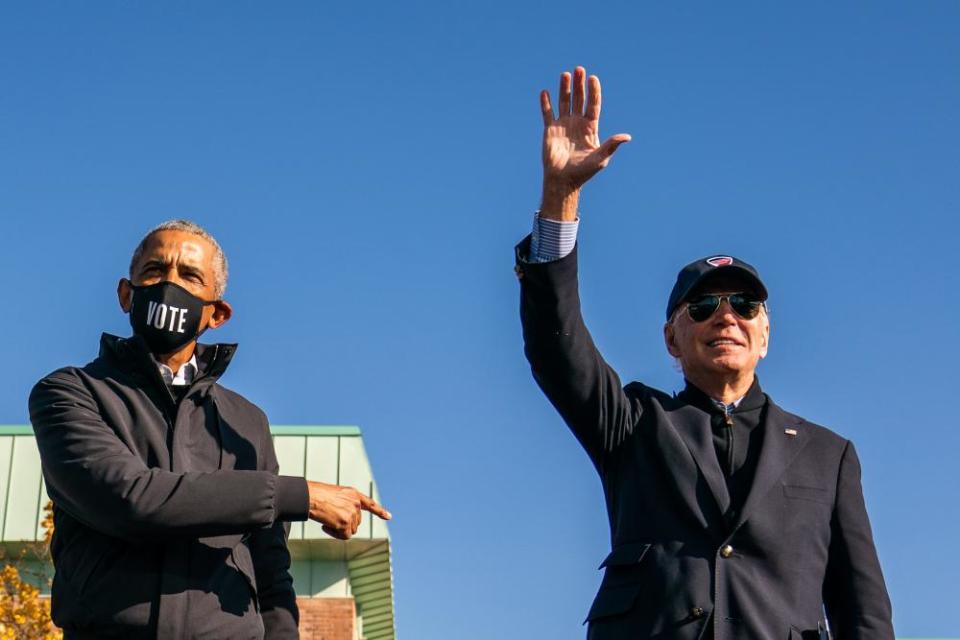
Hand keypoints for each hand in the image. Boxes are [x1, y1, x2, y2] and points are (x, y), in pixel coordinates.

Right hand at [307, 481, 391, 539]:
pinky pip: (344, 536)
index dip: (379, 511)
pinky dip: (335, 534)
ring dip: (339, 529)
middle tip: (330, 519)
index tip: (389, 517)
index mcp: (353, 494)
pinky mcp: (346, 523)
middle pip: (356, 522)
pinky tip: (326, 526)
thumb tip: (348, 524)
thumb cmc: (316, 495)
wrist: (309, 496)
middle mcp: (356, 503)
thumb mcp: (335, 495)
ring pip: (350, 530)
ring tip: (327, 520)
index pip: (369, 503)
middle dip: (344, 524)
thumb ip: (345, 505)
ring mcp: (352, 513)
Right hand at [539, 66, 630, 220]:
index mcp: (590, 128)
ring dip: (565, 88)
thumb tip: (627, 137)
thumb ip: (611, 145)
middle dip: (580, 85)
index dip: (594, 92)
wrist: (563, 180)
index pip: (593, 105)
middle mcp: (577, 123)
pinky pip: (547, 113)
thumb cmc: (584, 172)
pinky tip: (545, 92)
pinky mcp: (550, 130)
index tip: (593, 78)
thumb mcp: (600, 158)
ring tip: (565, 74)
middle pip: (580, 99)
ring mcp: (563, 125)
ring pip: (564, 102)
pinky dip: (546, 103)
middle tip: (579, 69)